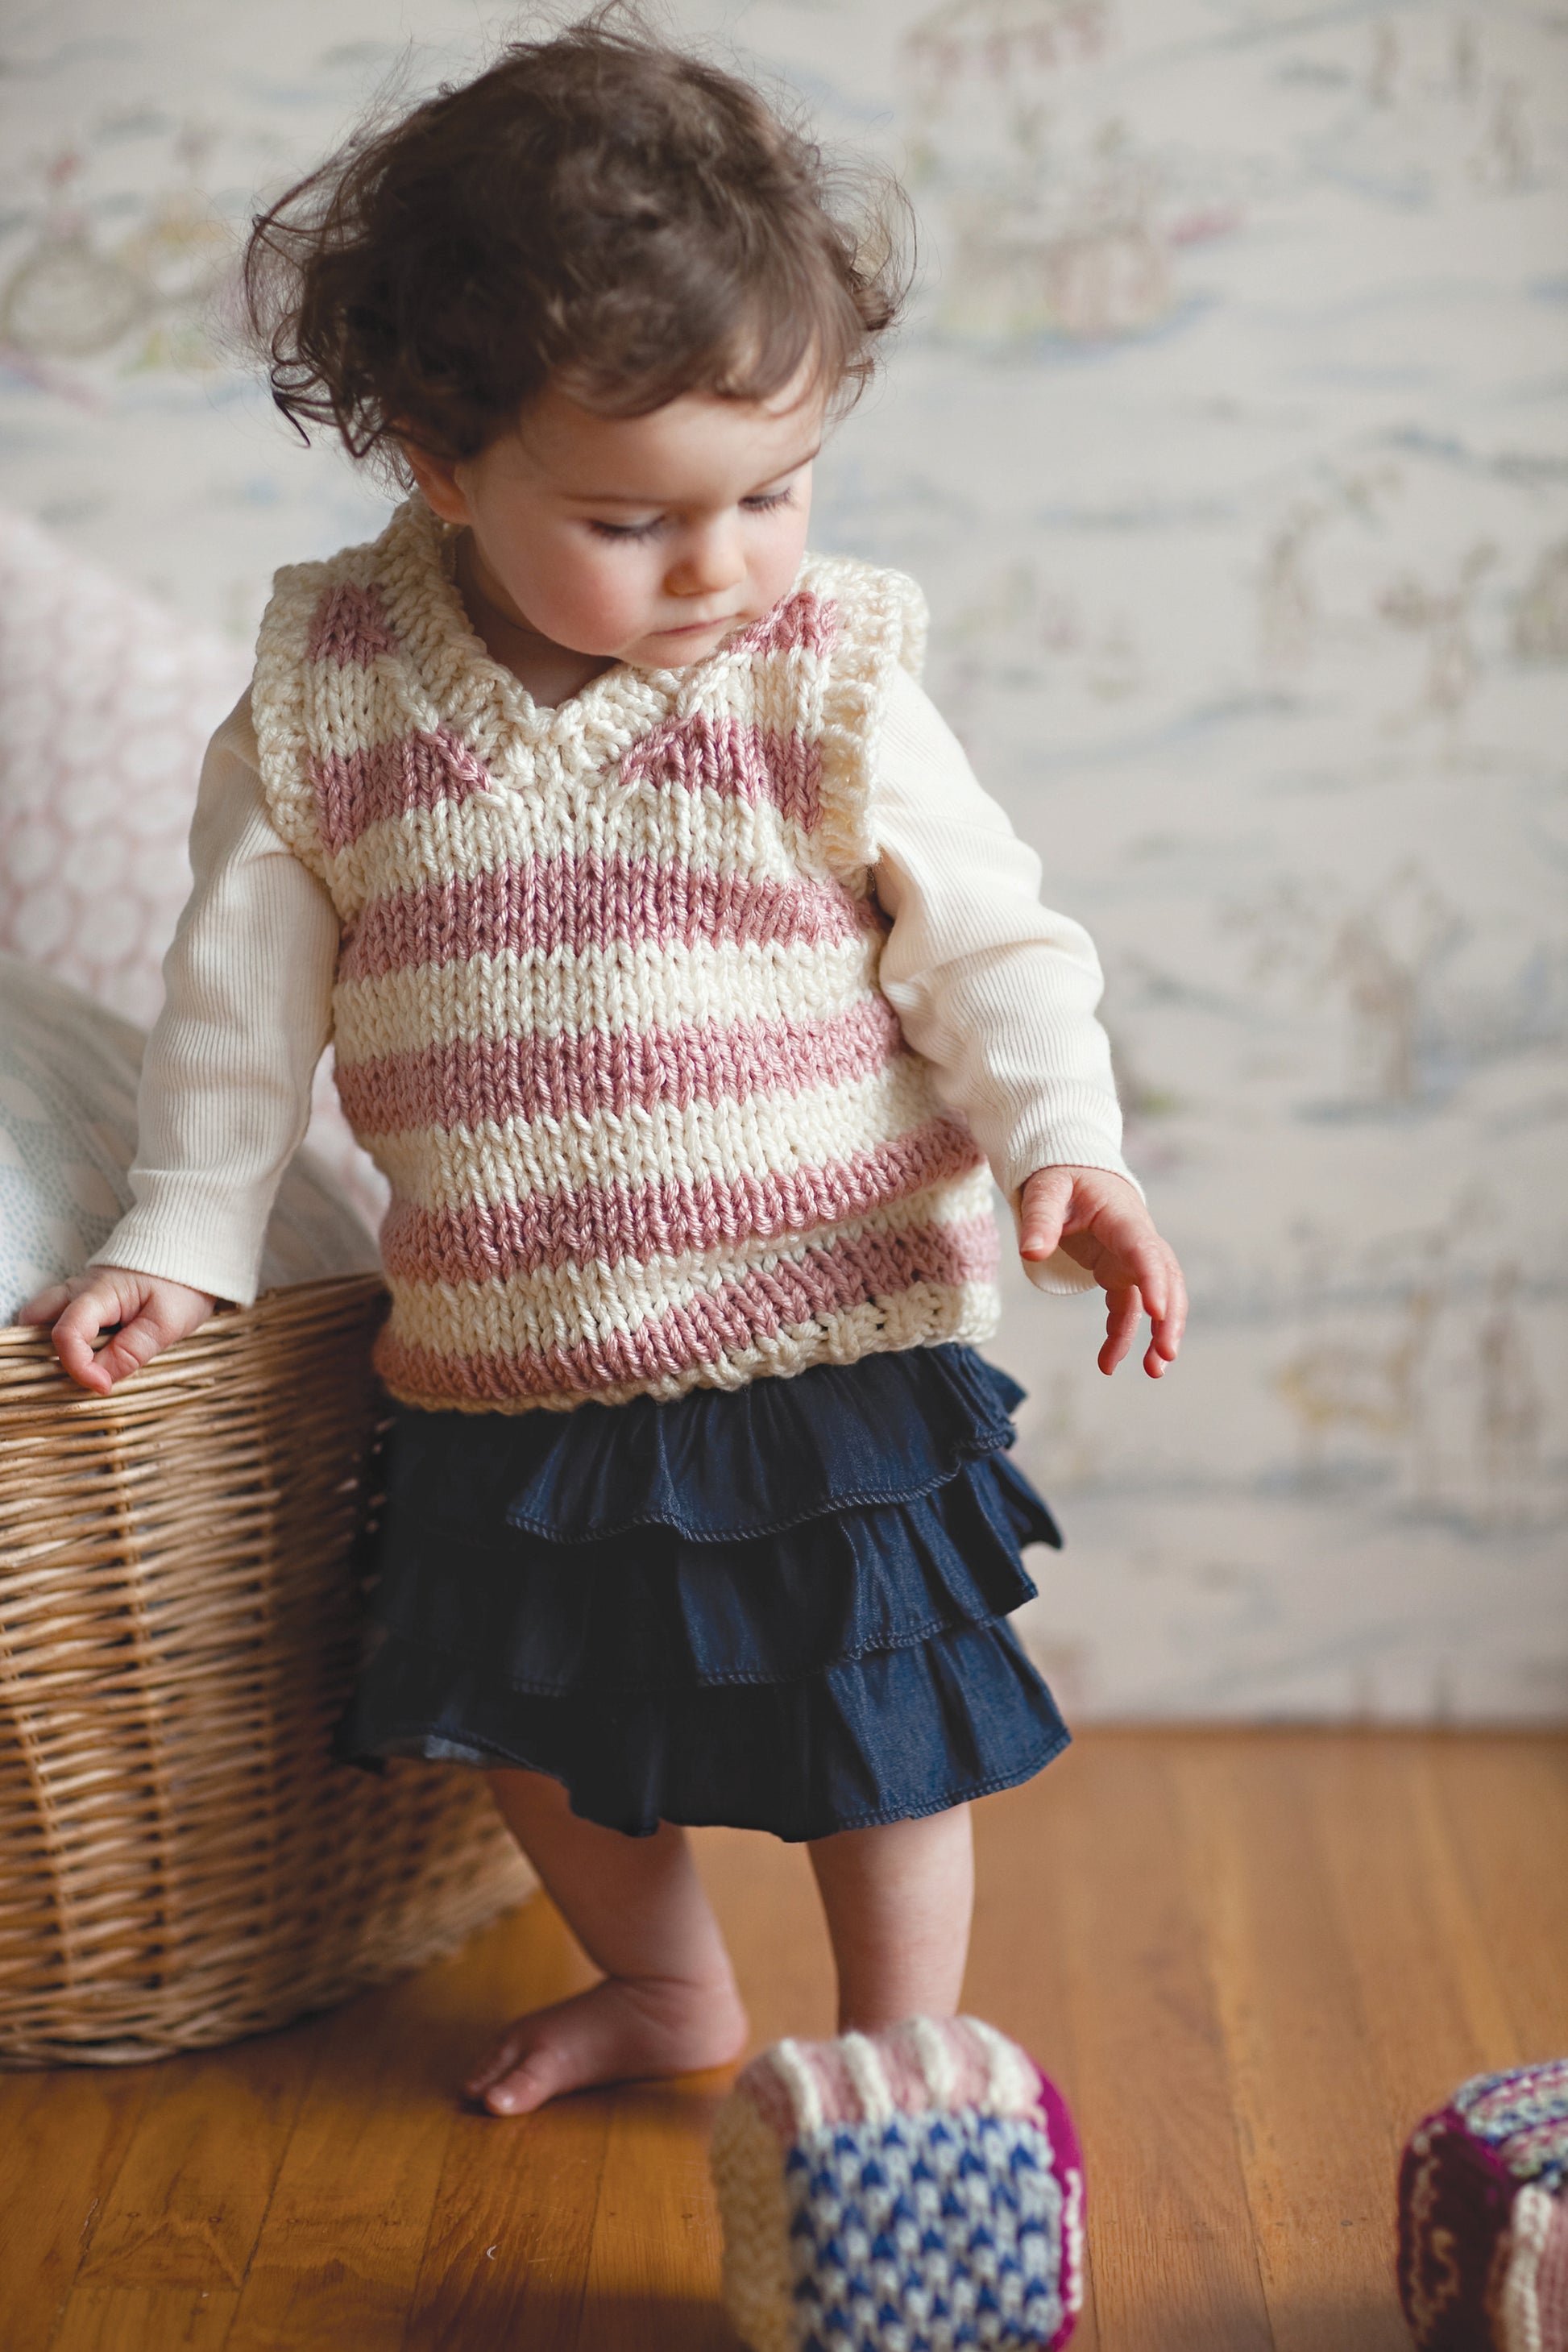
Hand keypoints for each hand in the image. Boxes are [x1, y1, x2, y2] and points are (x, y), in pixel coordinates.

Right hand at [19, 1267, 217, 1394]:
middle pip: (35, 1319)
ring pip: (42, 1317)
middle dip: (42, 1350)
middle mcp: (79, 1290)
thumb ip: (132, 1351)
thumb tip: (100, 1379)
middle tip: (76, 1373)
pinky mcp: (87, 1298)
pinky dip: (67, 1338)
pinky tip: (92, 1354)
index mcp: (99, 1293)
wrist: (190, 1251)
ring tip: (83, 1366)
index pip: (67, 1334)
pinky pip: (61, 1317)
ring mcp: (79, 1292)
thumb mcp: (167, 1323)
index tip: (104, 1387)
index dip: (79, 1367)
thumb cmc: (182, 1284)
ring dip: (52, 1343)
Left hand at [1018, 1166, 1186, 1378]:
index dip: (1153, 1279)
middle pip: (1165, 1279)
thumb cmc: (1061, 1177)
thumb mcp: (1045, 1189)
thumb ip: (1040, 1219)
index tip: (1158, 1311)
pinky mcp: (1118, 1273)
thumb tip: (1030, 1253)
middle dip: (1170, 1318)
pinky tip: (1109, 1362)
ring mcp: (1130, 1259)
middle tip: (1165, 1354)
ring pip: (1156, 1299)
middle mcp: (1136, 1240)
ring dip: (1157, 1334)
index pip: (1144, 1249)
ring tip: (1152, 1371)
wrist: (1072, 1170)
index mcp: (1123, 1217)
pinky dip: (1124, 1335)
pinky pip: (1128, 1308)